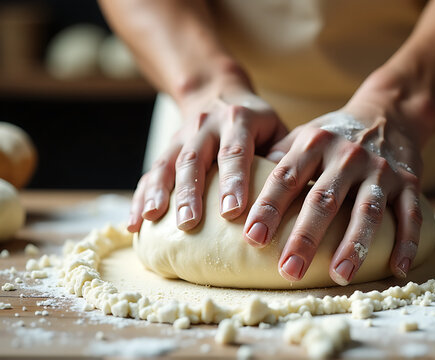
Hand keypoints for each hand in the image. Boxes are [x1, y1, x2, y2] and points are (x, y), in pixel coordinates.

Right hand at [128, 73, 287, 231]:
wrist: (219, 93)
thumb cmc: (257, 124)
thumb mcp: (275, 128)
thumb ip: (281, 155)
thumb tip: (286, 195)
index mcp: (239, 120)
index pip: (235, 151)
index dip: (233, 181)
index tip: (232, 212)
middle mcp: (206, 124)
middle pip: (195, 158)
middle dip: (190, 192)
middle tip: (189, 224)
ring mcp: (182, 135)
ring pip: (168, 163)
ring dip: (159, 192)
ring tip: (153, 219)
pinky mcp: (168, 147)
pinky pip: (151, 172)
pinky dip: (141, 197)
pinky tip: (136, 223)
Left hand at [243, 95, 423, 284]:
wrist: (387, 113)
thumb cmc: (334, 135)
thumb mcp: (304, 135)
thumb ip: (277, 160)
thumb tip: (242, 191)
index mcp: (314, 143)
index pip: (286, 178)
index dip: (268, 208)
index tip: (252, 238)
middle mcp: (347, 156)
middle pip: (323, 199)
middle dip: (305, 237)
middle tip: (289, 270)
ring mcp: (380, 169)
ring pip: (367, 210)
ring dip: (354, 245)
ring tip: (339, 275)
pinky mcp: (409, 182)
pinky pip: (411, 215)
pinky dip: (407, 242)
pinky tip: (398, 268)